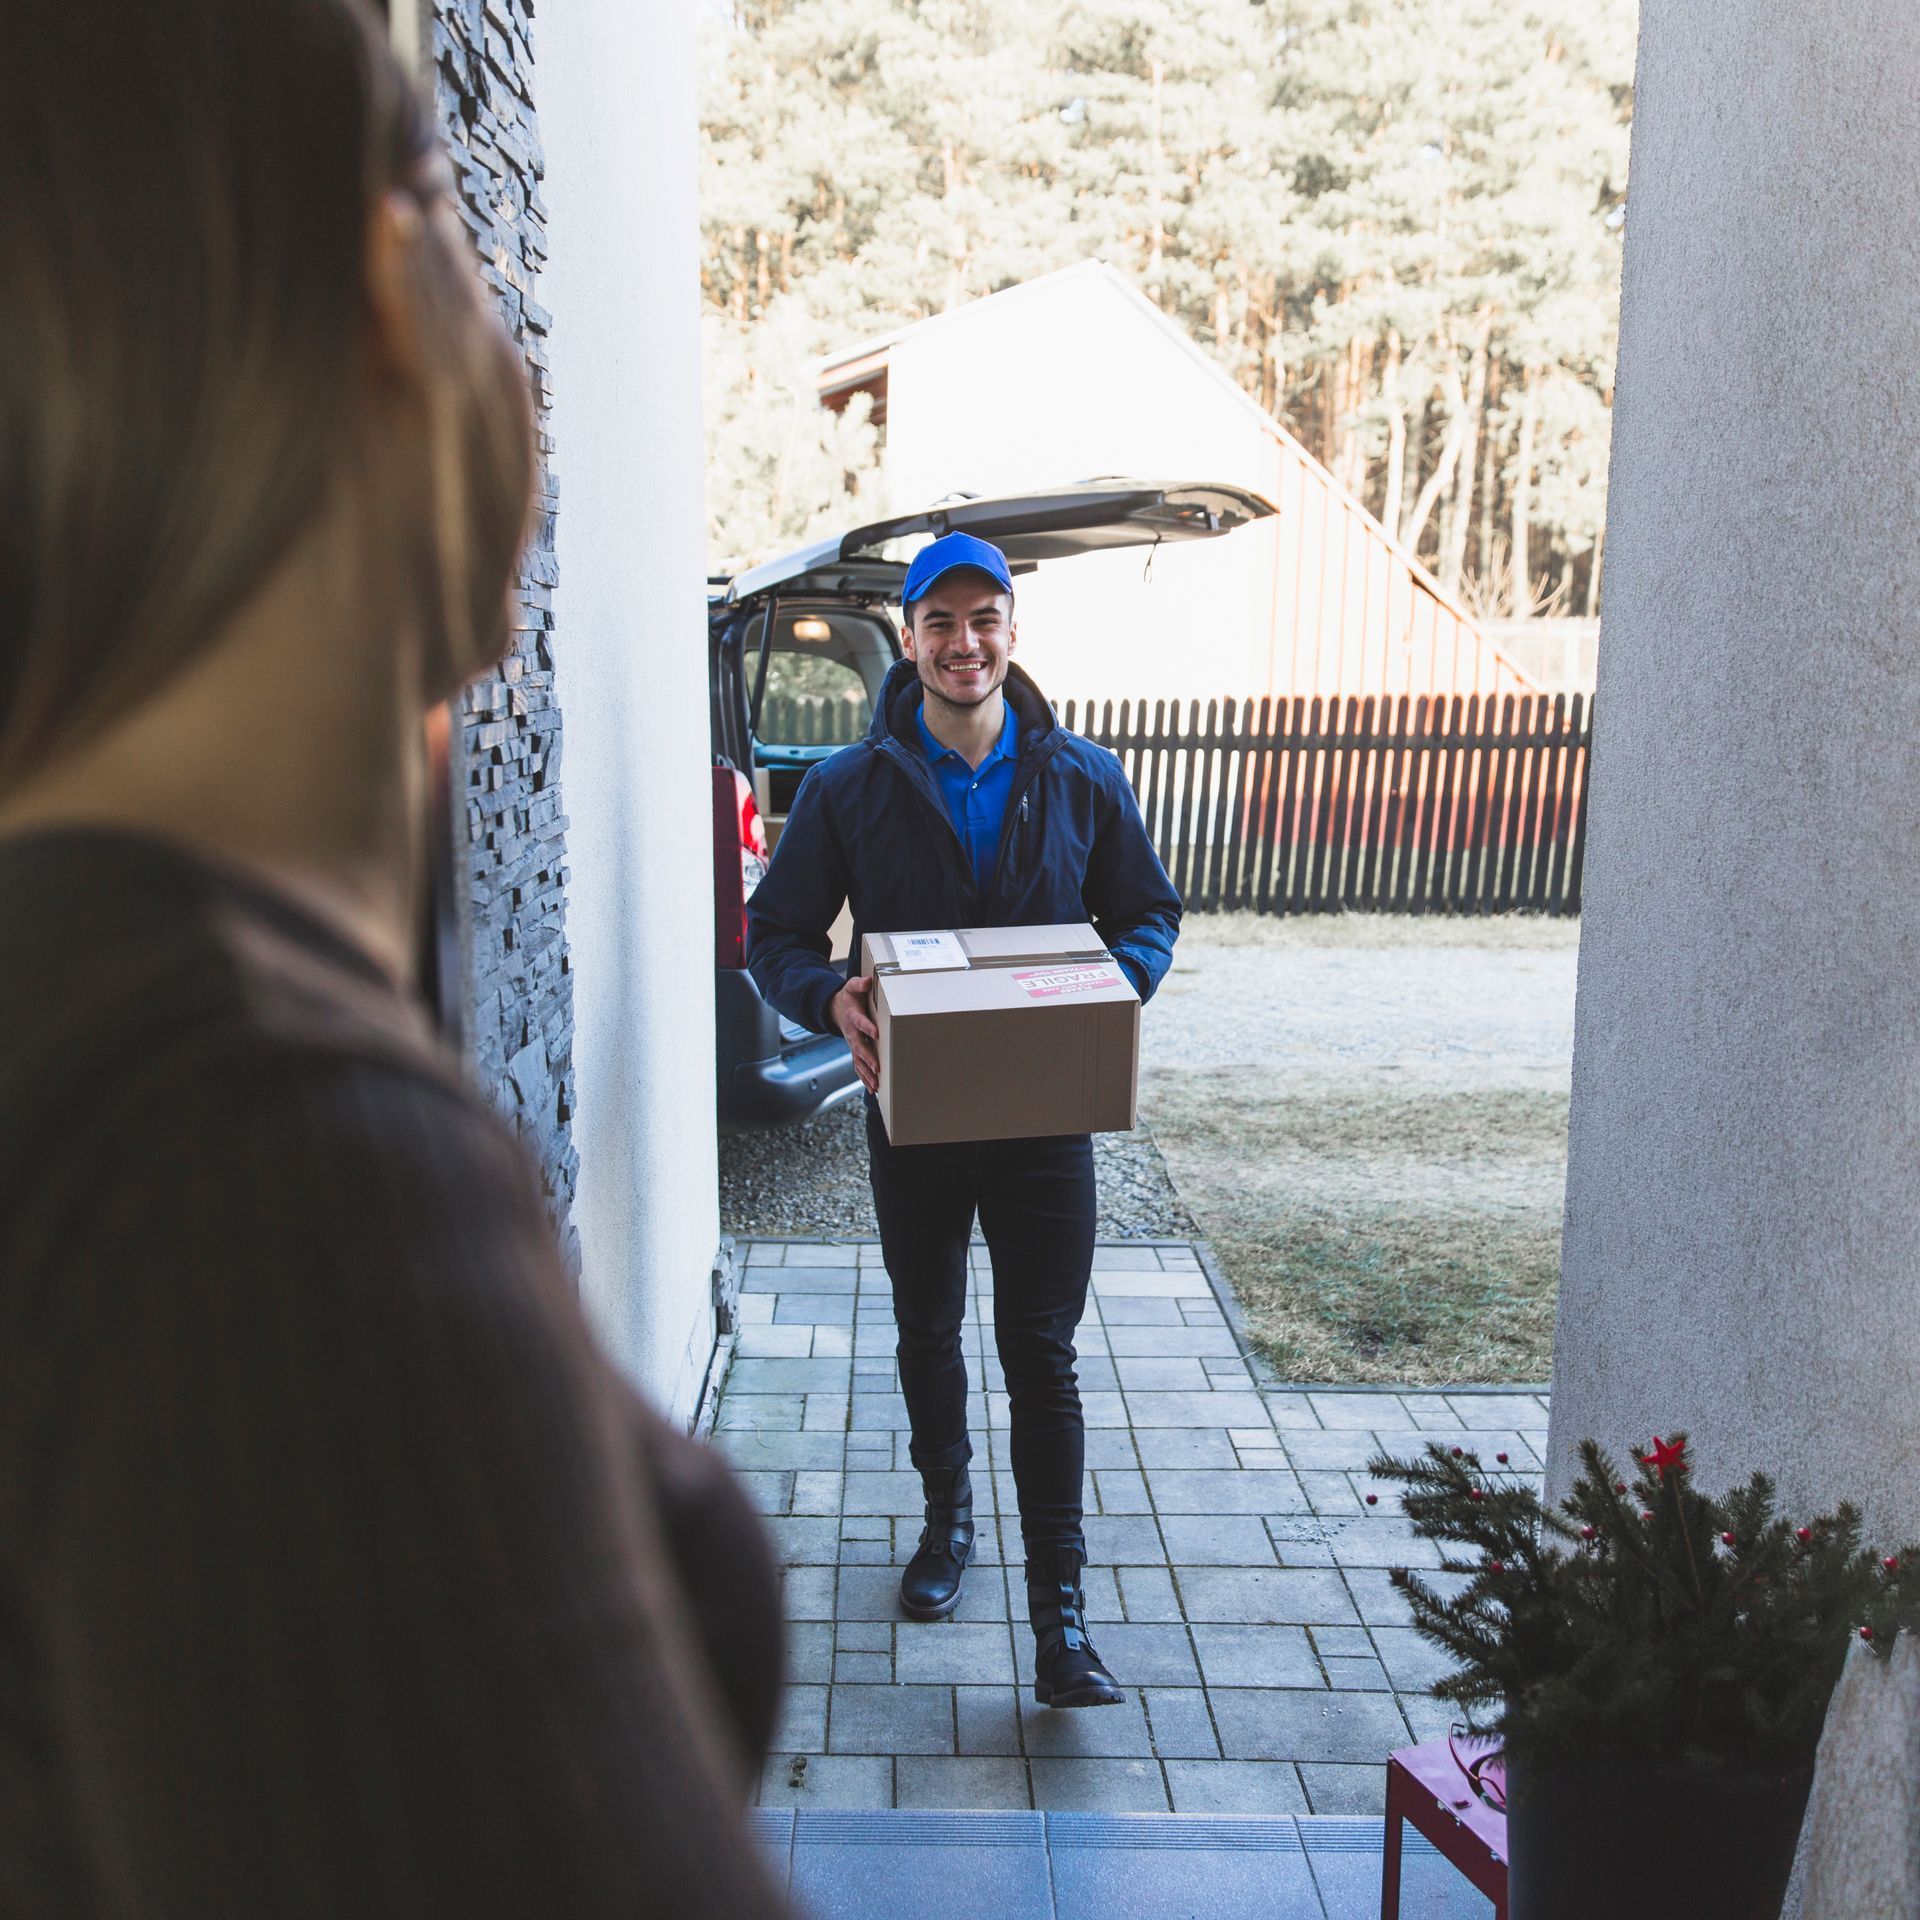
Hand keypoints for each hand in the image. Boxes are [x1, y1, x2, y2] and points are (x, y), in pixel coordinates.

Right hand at [829, 974, 879, 1093]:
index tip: (876, 1033)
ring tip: (875, 1085)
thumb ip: (860, 984)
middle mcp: (851, 1033)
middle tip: (877, 1068)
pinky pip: (858, 1066)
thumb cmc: (849, 997)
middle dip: (868, 1058)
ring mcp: (852, 1043)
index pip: (860, 1022)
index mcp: (853, 1016)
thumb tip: (869, 982)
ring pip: (858, 1060)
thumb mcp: (852, 986)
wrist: (836, 1008)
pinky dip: (864, 1078)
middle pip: (859, 1047)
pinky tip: (872, 1089)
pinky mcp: (855, 1050)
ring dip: (866, 1073)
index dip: (867, 1027)